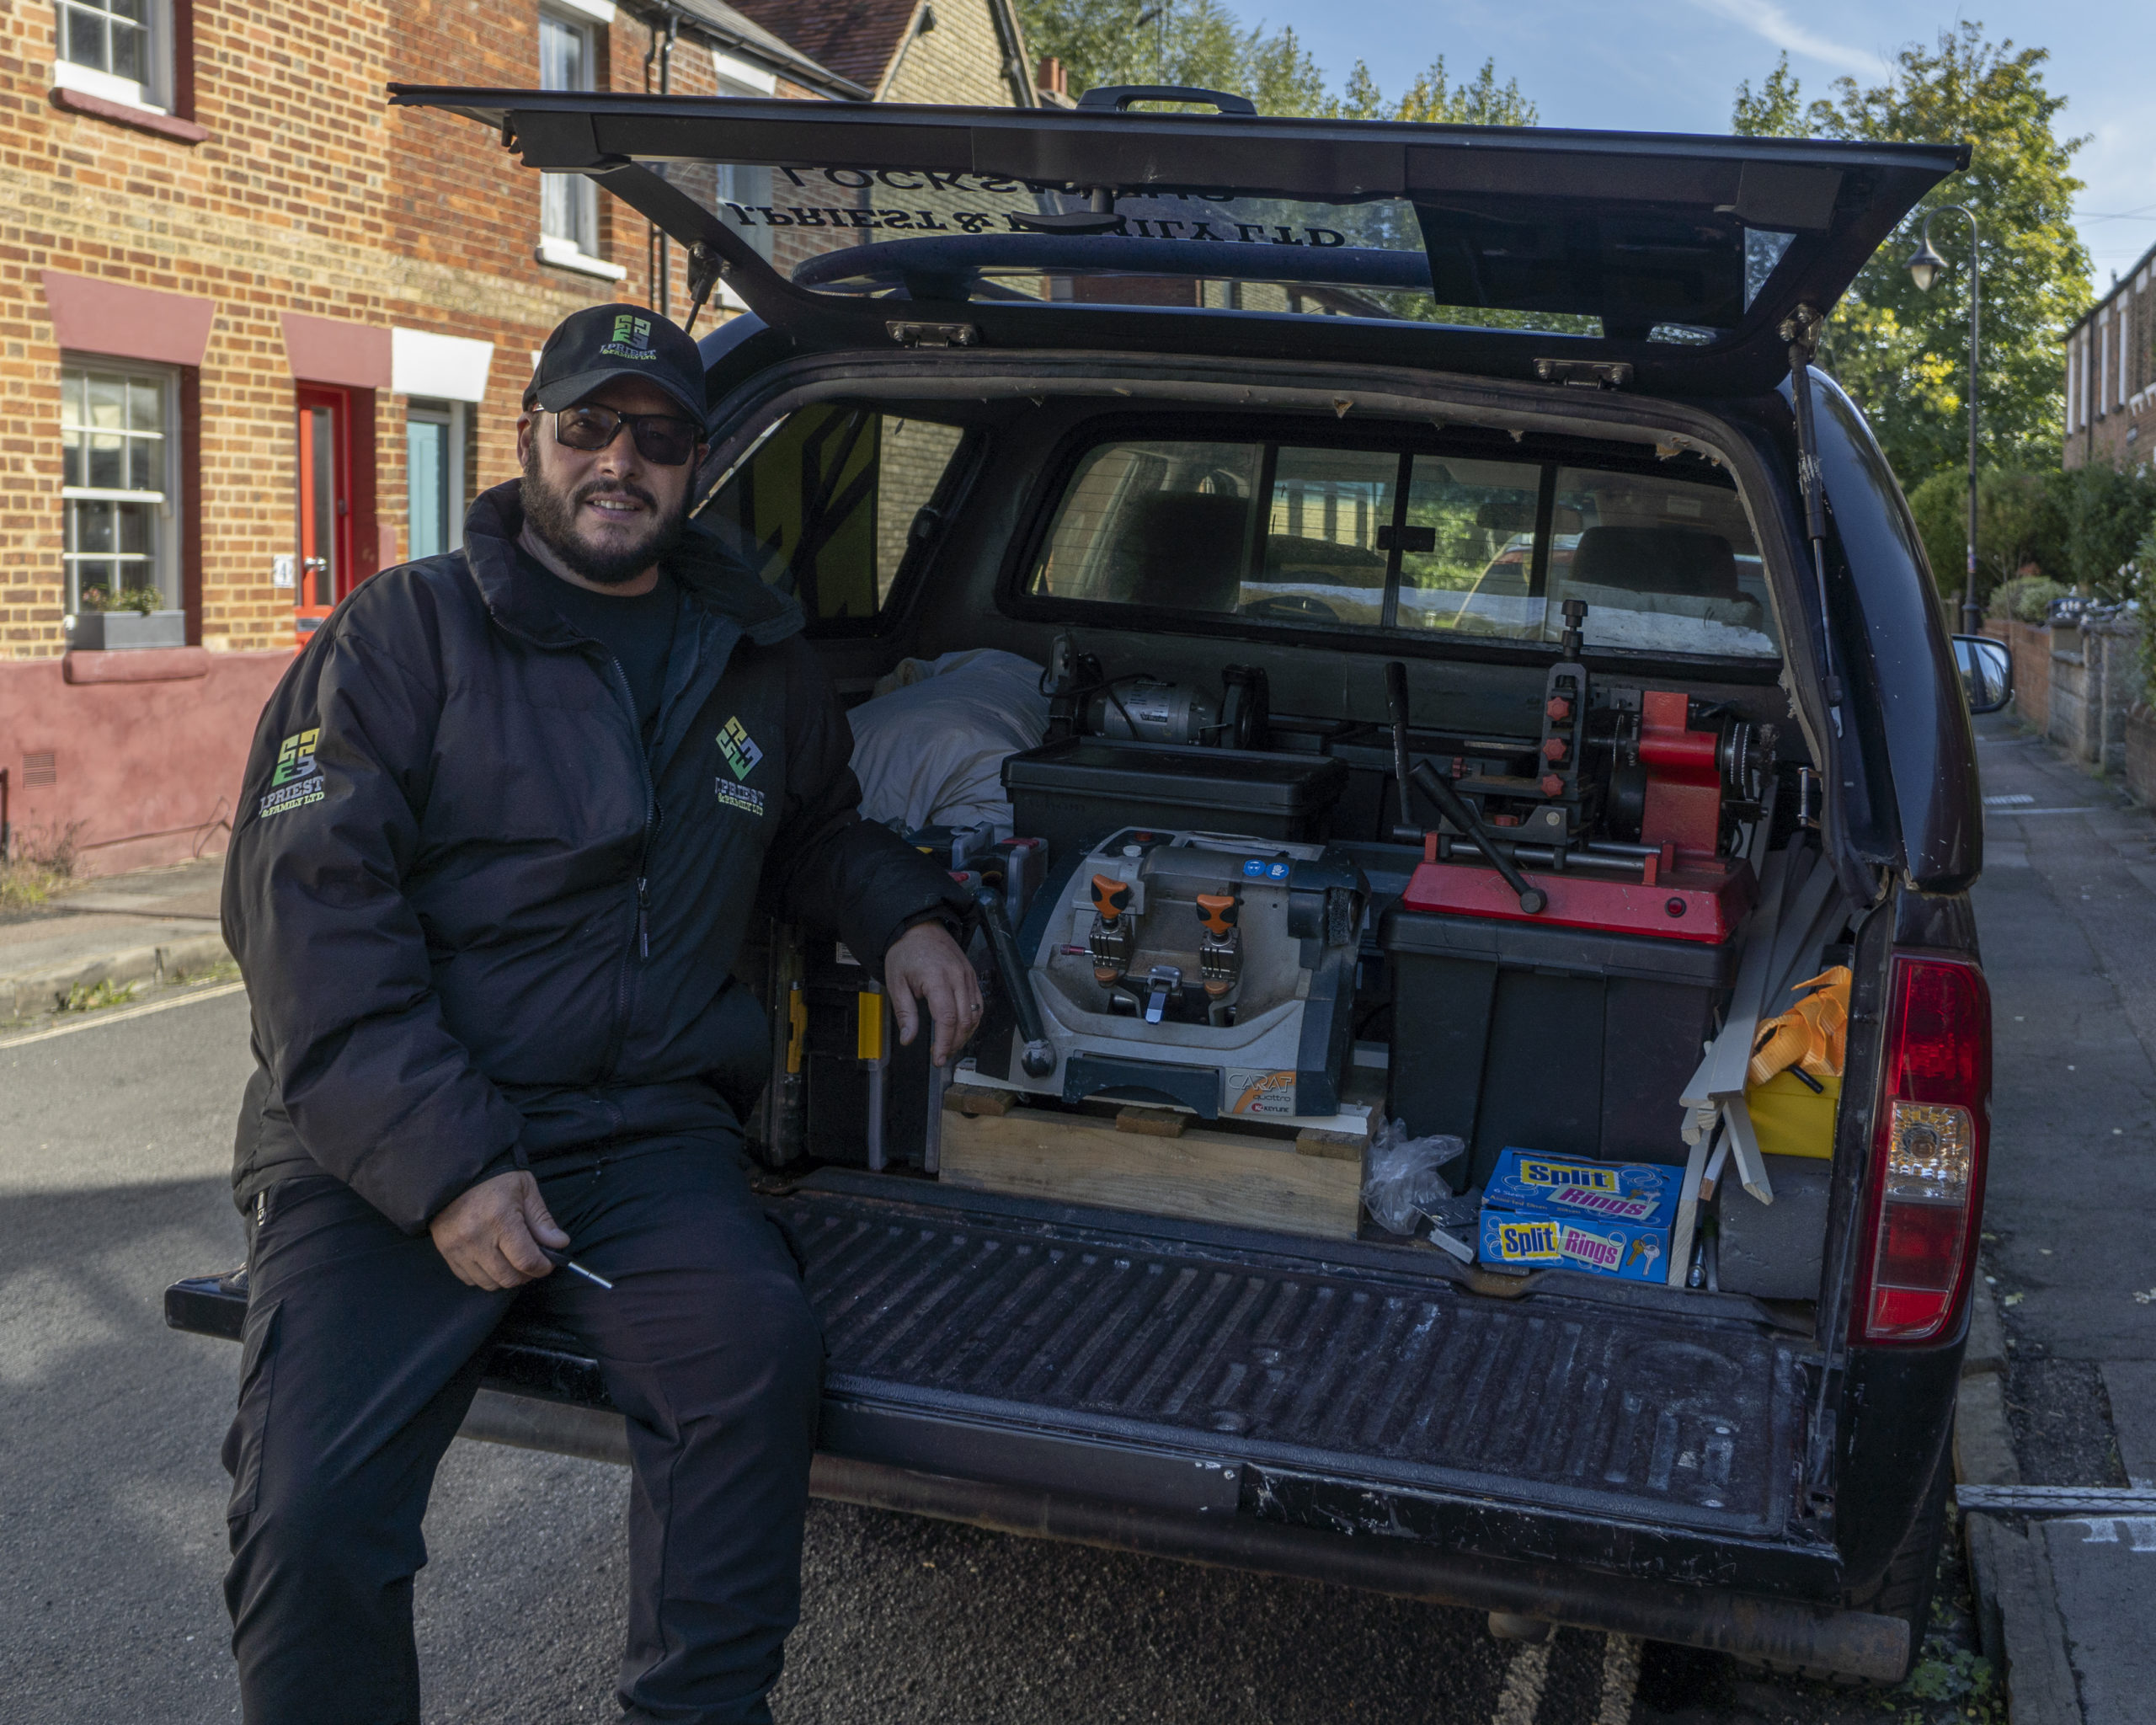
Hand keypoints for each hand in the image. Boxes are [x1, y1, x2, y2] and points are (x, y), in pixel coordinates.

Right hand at [429, 1171, 570, 1289]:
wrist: (455, 1170)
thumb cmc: (495, 1177)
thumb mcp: (525, 1190)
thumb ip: (542, 1220)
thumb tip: (559, 1244)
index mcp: (500, 1220)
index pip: (526, 1261)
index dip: (542, 1267)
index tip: (548, 1264)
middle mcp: (476, 1238)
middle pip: (507, 1278)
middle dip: (525, 1275)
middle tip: (531, 1262)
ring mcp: (457, 1247)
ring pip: (488, 1283)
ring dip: (505, 1277)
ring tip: (511, 1261)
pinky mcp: (445, 1251)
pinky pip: (468, 1278)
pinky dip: (484, 1275)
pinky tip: (492, 1260)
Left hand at [883, 921, 982, 1067]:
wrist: (919, 927)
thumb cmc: (906, 952)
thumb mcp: (896, 982)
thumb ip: (904, 1012)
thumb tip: (908, 1038)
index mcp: (937, 978)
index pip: (947, 1018)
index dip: (945, 1042)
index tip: (939, 1058)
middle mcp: (958, 977)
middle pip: (965, 1020)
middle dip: (955, 1043)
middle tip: (942, 1056)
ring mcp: (968, 976)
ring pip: (976, 1014)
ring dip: (965, 1034)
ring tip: (950, 1045)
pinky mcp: (971, 975)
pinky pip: (978, 1003)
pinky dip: (972, 1020)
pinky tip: (960, 1029)